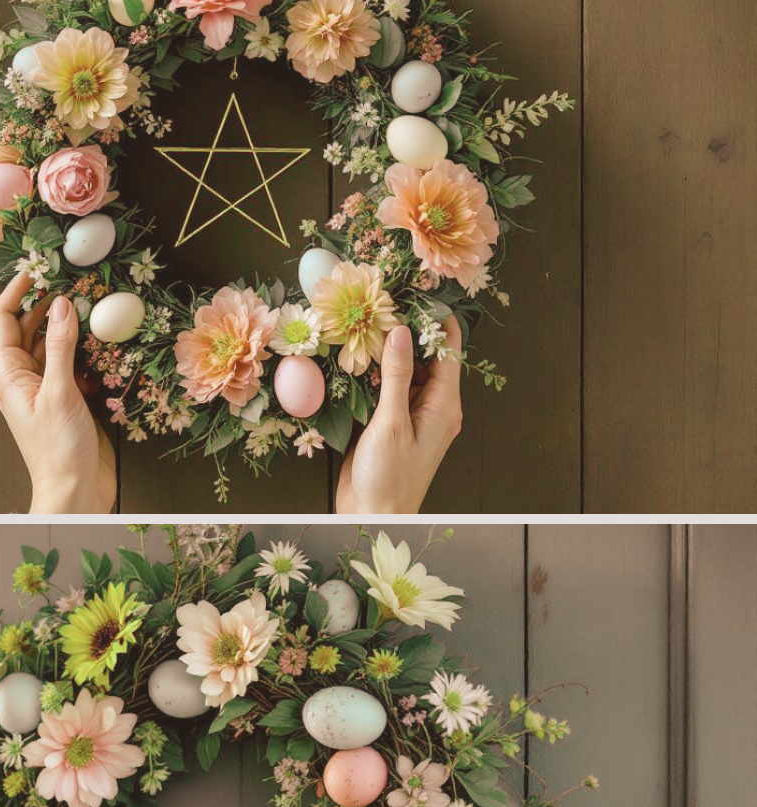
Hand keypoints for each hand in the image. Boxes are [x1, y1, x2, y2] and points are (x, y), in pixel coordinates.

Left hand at [0, 275, 116, 512]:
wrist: (75, 492)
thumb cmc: (58, 450)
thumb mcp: (59, 392)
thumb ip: (60, 346)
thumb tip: (61, 304)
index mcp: (8, 374)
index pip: (3, 319)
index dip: (17, 289)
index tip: (38, 267)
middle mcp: (22, 377)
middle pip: (29, 326)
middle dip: (48, 301)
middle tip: (72, 278)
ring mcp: (45, 387)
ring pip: (53, 343)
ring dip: (70, 324)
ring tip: (92, 301)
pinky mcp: (67, 397)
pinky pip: (72, 362)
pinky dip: (85, 349)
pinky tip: (102, 339)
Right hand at [336, 318, 463, 514]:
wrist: (373, 516)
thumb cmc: (390, 478)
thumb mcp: (392, 422)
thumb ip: (397, 375)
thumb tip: (400, 331)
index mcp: (445, 406)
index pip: (449, 352)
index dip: (438, 321)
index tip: (421, 290)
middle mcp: (433, 406)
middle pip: (426, 357)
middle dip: (408, 330)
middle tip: (384, 301)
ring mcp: (412, 413)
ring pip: (406, 370)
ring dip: (389, 350)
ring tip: (368, 321)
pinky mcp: (391, 421)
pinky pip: (389, 386)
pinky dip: (377, 370)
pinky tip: (358, 356)